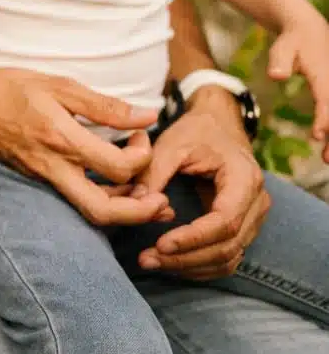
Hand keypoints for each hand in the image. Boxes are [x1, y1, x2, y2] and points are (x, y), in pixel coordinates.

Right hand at [0, 58, 170, 225]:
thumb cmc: (9, 86)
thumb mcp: (58, 84)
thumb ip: (105, 105)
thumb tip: (147, 116)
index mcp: (61, 138)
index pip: (118, 167)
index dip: (143, 156)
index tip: (142, 135)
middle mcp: (52, 165)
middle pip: (103, 211)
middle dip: (139, 213)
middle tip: (161, 201)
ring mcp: (42, 176)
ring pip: (89, 211)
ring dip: (124, 209)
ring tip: (146, 195)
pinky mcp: (36, 178)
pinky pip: (74, 198)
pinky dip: (102, 197)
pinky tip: (114, 183)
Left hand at [135, 106, 269, 279]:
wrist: (219, 125)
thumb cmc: (196, 132)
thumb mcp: (172, 143)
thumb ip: (154, 172)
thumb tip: (136, 203)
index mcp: (244, 179)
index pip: (225, 221)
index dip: (193, 238)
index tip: (161, 244)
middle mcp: (257, 203)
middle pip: (228, 246)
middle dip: (186, 258)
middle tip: (147, 259)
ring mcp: (253, 218)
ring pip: (229, 257)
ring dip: (191, 266)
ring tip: (152, 263)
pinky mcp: (243, 227)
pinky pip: (227, 257)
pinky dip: (201, 266)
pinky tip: (172, 263)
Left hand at [267, 20, 328, 152]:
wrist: (310, 31)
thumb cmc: (293, 42)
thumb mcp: (282, 47)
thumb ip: (279, 61)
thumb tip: (276, 76)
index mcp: (325, 75)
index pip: (328, 99)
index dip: (324, 118)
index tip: (316, 135)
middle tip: (326, 159)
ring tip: (327, 159)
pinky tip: (328, 147)